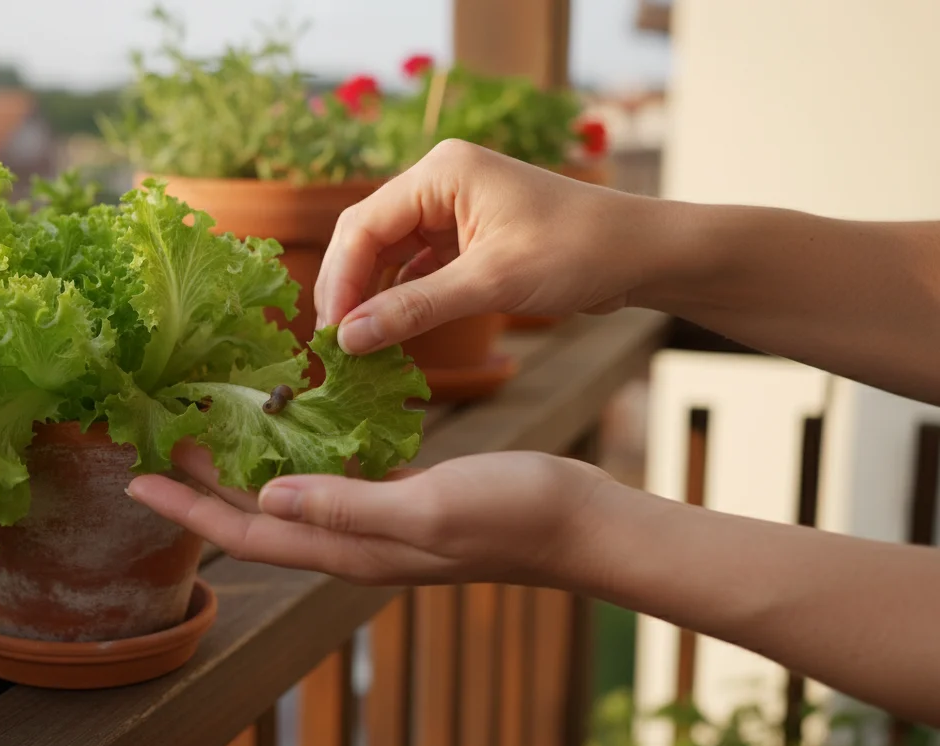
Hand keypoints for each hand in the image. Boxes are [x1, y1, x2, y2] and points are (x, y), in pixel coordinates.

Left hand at [127, 441, 614, 586]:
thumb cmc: (512, 514)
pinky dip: (295, 457)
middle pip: (256, 519)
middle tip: (157, 445)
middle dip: (201, 490)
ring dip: (242, 472)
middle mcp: (352, 542)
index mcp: (351, 548)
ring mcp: (376, 524)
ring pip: (288, 499)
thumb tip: (268, 497)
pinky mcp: (400, 501)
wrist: (577, 522)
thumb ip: (348, 506)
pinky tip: (290, 430)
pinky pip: (328, 481)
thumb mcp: (428, 507)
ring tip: (206, 435)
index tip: (136, 481)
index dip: (189, 512)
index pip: (248, 534)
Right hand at [317, 139, 662, 354]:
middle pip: (368, 237)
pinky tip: (390, 332)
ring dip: (372, 297)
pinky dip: (401, 299)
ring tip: (357, 345)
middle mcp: (439, 182)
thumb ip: (415, 310)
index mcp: (440, 172)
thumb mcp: (491, 283)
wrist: (642, 253)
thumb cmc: (578, 252)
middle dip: (349, 289)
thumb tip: (350, 340)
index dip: (340, 281)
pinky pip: (416, 267)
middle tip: (335, 345)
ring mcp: (451, 208)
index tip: (332, 334)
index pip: (363, 225)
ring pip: (388, 254)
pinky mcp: (466, 235)